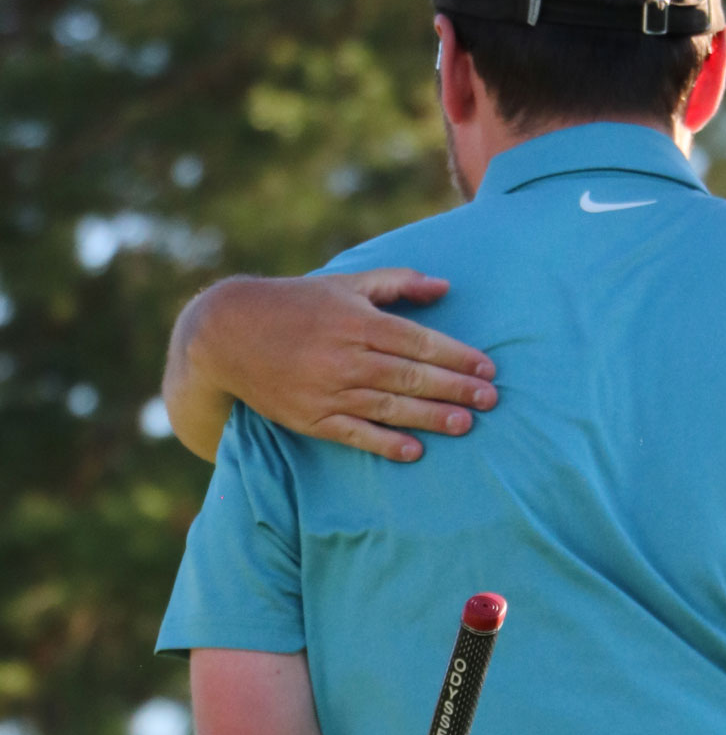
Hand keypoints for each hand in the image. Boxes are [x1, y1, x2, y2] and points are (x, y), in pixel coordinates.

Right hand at [185, 268, 497, 461]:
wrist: (226, 334)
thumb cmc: (295, 304)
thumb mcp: (344, 284)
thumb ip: (397, 283)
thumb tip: (444, 286)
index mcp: (357, 322)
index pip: (418, 341)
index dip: (456, 355)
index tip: (488, 368)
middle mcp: (345, 357)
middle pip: (411, 376)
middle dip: (455, 388)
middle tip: (491, 399)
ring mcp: (327, 390)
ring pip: (389, 406)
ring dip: (431, 417)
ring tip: (466, 423)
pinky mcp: (311, 418)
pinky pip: (355, 434)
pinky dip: (385, 444)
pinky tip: (414, 451)